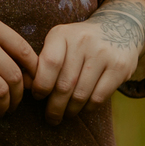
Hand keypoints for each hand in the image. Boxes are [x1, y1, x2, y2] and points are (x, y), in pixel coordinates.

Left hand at [30, 0, 144, 124]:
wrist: (119, 27)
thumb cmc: (79, 42)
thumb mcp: (59, 42)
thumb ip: (43, 61)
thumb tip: (25, 84)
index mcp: (62, 34)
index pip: (49, 64)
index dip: (41, 85)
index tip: (38, 96)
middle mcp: (83, 41)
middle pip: (65, 84)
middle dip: (55, 106)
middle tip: (51, 117)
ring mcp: (103, 54)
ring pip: (81, 94)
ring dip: (71, 110)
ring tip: (66, 115)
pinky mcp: (119, 67)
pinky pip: (98, 97)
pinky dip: (88, 108)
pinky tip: (83, 108)